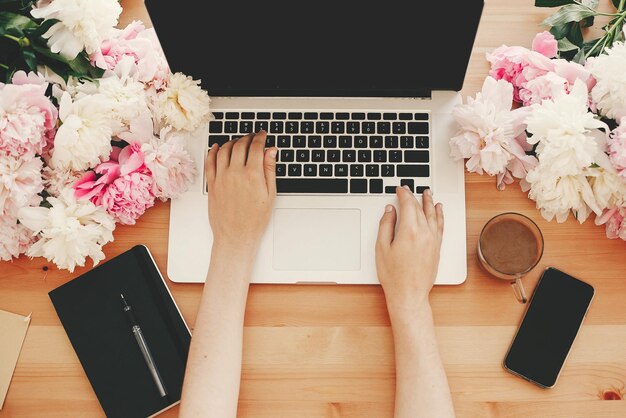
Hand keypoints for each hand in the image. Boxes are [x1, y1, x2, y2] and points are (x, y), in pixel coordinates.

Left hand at [205, 131, 276, 254]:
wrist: (236, 236)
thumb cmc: (254, 220)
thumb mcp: (270, 194)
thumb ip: (270, 170)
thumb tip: (271, 152)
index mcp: (252, 175)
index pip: (256, 147)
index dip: (260, 137)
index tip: (263, 135)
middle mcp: (235, 173)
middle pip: (240, 145)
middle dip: (248, 137)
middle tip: (252, 136)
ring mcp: (221, 177)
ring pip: (224, 150)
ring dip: (232, 142)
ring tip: (238, 142)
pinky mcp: (212, 183)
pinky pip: (210, 161)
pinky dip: (214, 151)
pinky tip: (217, 147)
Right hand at [375, 186, 443, 315]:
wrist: (409, 294)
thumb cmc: (394, 275)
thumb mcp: (382, 248)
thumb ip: (386, 225)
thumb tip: (390, 210)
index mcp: (409, 231)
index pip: (408, 205)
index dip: (403, 194)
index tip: (400, 189)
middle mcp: (424, 233)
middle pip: (419, 208)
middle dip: (414, 196)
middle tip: (409, 189)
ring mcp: (433, 240)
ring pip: (432, 214)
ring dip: (429, 202)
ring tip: (427, 193)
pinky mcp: (437, 247)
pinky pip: (440, 225)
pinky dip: (439, 215)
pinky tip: (439, 209)